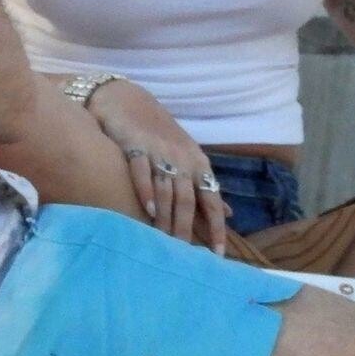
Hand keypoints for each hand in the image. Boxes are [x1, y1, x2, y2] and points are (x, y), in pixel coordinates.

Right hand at [84, 80, 228, 253]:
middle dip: (187, 229)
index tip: (217, 254)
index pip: (211, 199)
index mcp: (198, 163)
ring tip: (165, 244)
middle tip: (184, 257)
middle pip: (188, 200)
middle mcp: (182, 158)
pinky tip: (148, 210)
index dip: (216, 226)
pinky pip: (141, 171)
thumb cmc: (159, 134)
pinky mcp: (135, 146)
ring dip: (167, 218)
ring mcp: (158, 152)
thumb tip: (228, 213)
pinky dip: (146, 191)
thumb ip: (204, 186)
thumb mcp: (187, 157)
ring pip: (167, 190)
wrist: (126, 99)